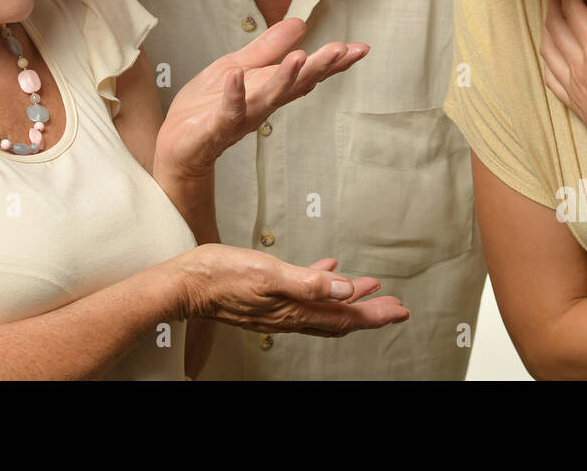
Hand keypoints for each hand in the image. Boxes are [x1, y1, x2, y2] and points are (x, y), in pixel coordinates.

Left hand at [156, 17, 367, 177]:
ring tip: (301, 57)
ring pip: (268, 98)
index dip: (333, 63)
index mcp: (270, 88)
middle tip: (342, 50)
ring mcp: (240, 117)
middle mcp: (262, 104)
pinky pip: (227, 112)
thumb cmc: (208, 105)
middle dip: (319, 68)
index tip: (360, 49)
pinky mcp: (215, 128)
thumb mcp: (238, 66)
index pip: (307, 74)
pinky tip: (237, 77)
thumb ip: (268, 48)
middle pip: (296, 85)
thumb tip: (300, 23)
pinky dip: (234, 95)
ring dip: (285, 78)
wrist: (177, 143)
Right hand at [177, 243, 408, 336]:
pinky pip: (303, 295)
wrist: (186, 284)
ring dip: (348, 299)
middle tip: (394, 306)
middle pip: (339, 316)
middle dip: (369, 311)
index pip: (345, 317)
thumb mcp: (268, 273)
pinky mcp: (266, 298)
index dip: (375, 314)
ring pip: (323, 307)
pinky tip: (324, 270)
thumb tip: (345, 287)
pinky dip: (320, 284)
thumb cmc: (221, 276)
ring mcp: (277, 308)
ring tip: (368, 287)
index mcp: (294, 310)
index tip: (399, 311)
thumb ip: (308, 282)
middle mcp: (289, 314)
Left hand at [539, 0, 586, 185]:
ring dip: (547, 23)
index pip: (573, 10)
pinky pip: (549, 74)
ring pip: (548, 48)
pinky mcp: (573, 104)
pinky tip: (549, 51)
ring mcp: (572, 88)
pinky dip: (546, 55)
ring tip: (551, 7)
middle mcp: (577, 69)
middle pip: (556, 24)